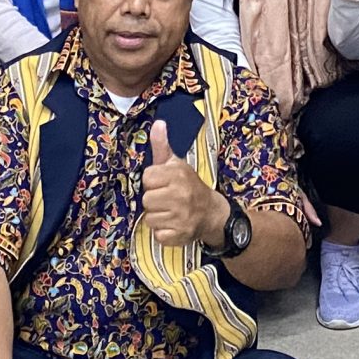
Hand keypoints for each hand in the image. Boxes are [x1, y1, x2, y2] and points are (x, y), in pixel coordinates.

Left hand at [140, 120, 226, 249]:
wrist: (212, 213)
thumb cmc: (188, 186)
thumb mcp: (176, 164)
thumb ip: (162, 146)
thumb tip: (158, 123)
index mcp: (177, 175)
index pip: (147, 178)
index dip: (153, 182)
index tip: (163, 183)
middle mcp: (180, 196)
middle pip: (146, 200)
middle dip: (154, 200)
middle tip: (167, 199)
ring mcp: (180, 217)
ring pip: (150, 218)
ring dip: (158, 217)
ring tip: (170, 212)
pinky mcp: (179, 235)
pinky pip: (157, 235)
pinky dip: (163, 232)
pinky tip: (173, 225)